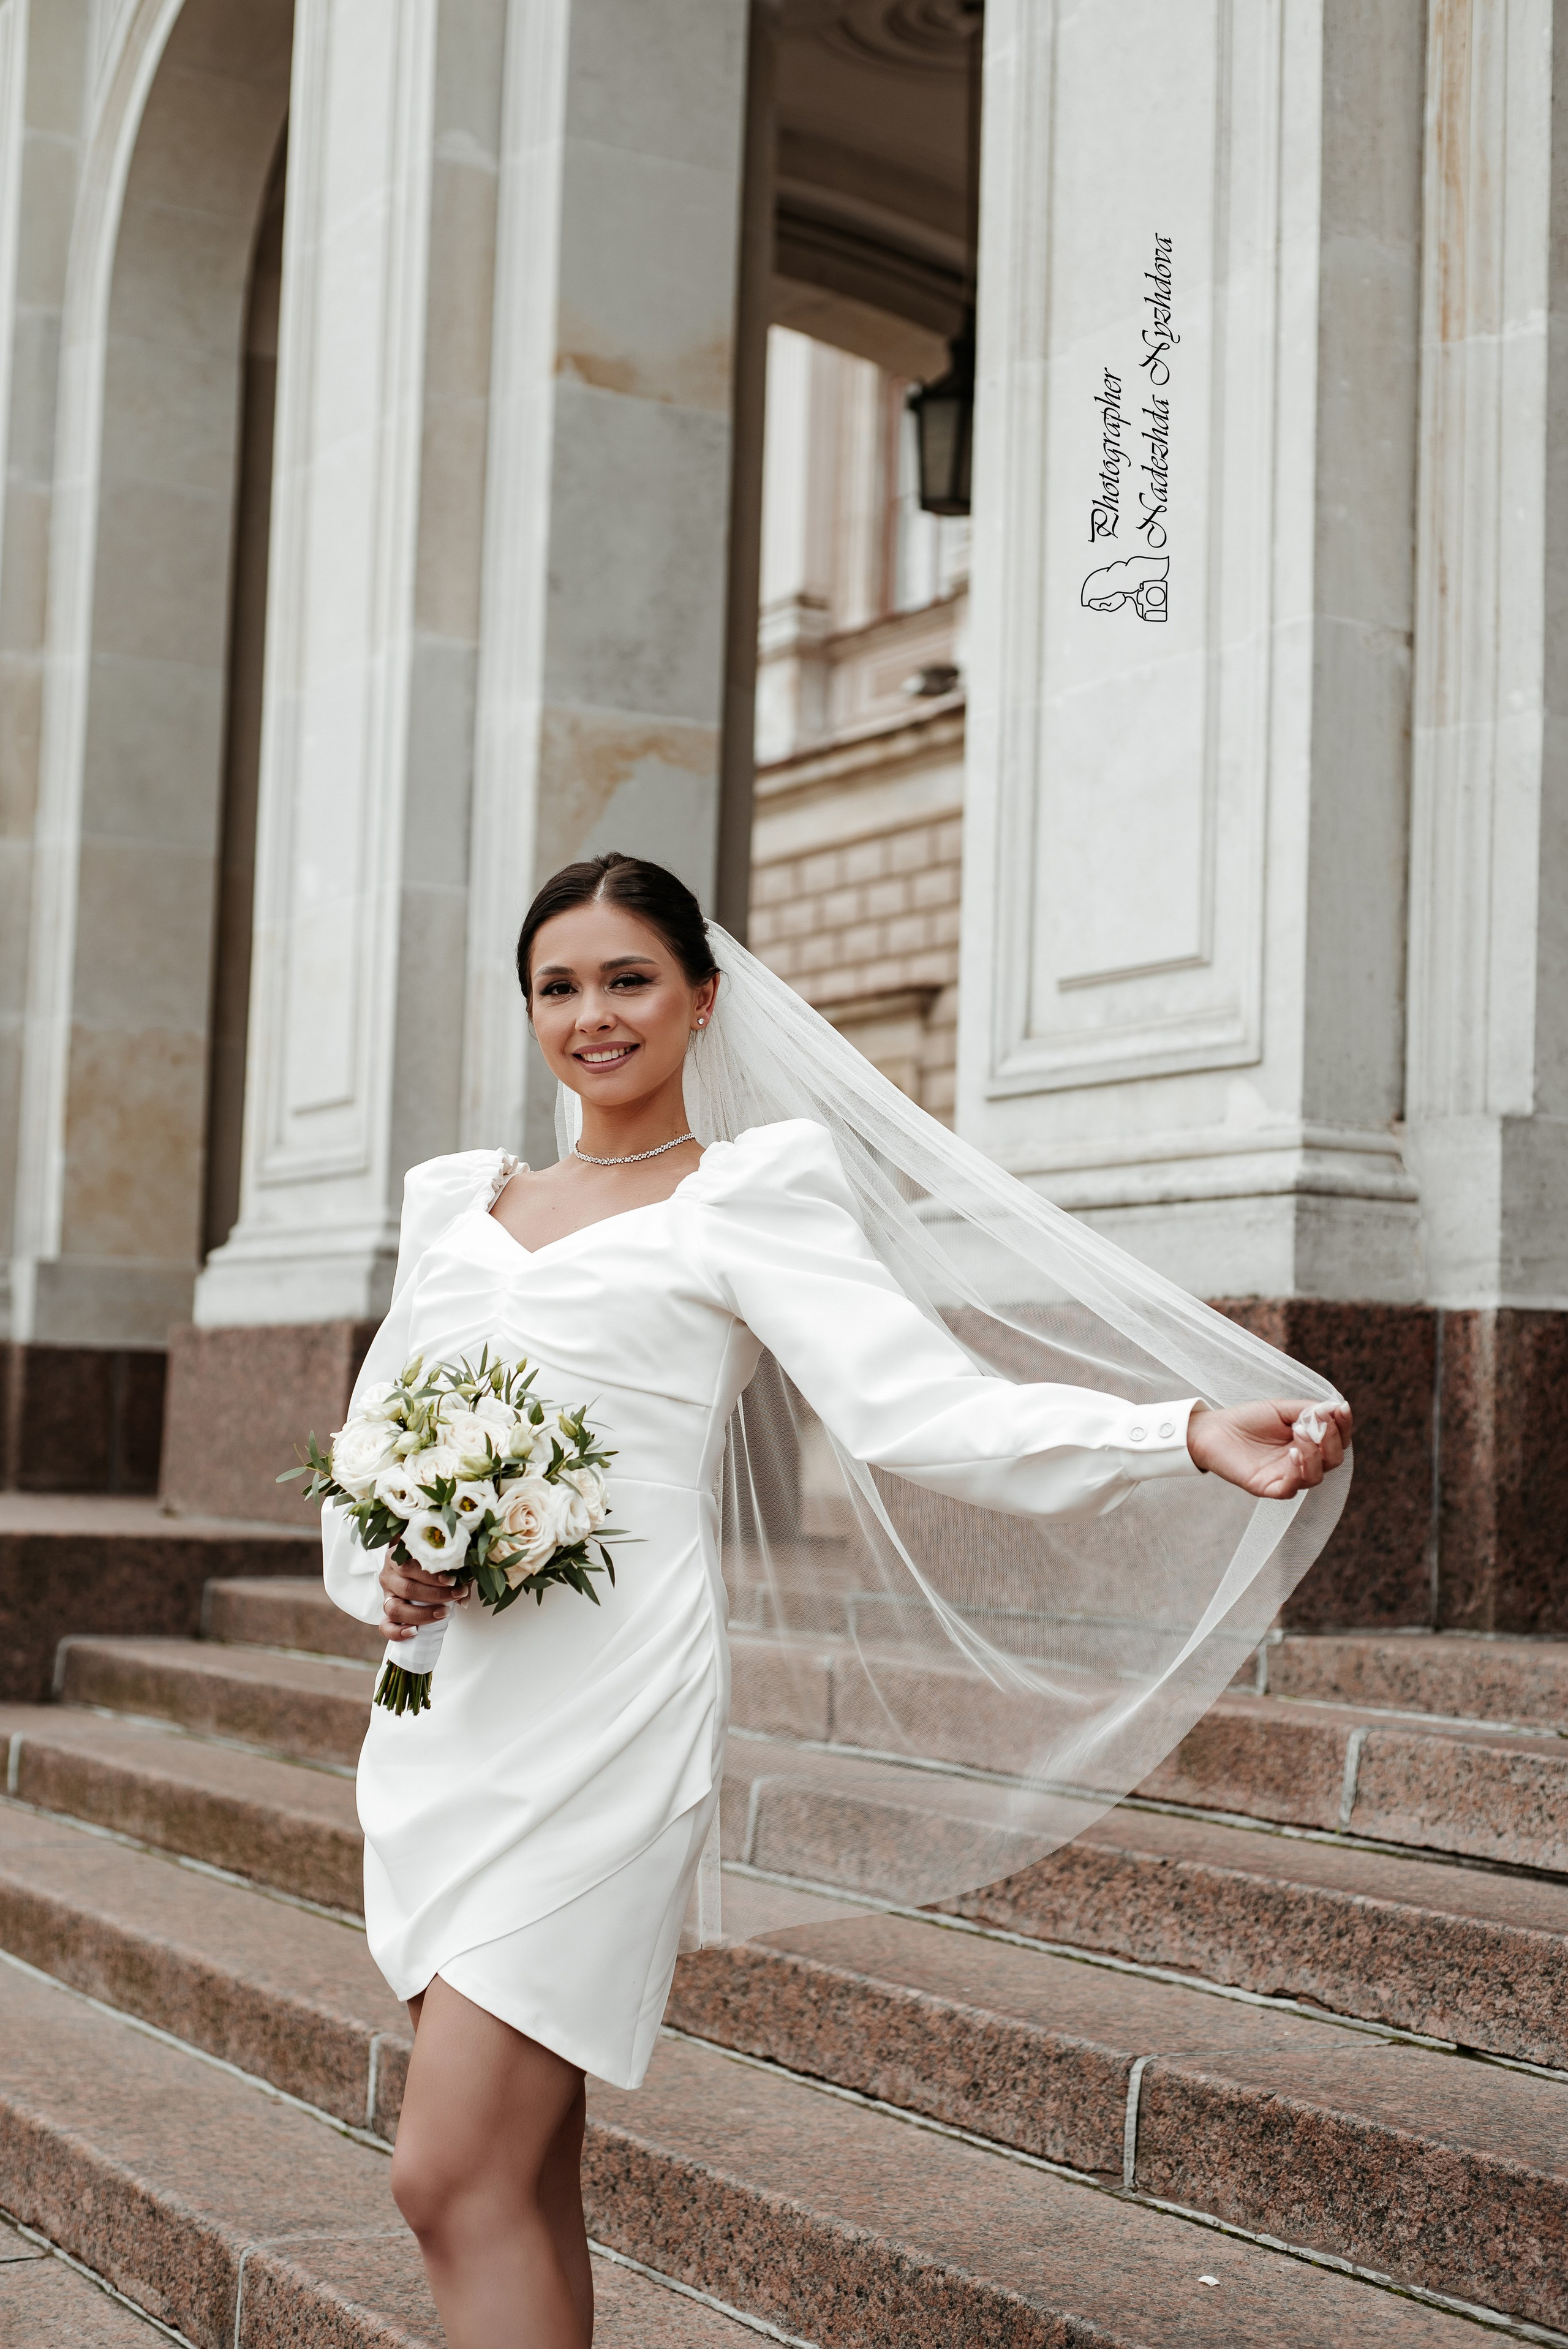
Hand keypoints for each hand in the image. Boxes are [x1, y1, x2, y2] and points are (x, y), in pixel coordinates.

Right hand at [379, 1552, 464, 1641]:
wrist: (415, 1571)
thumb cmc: (431, 1565)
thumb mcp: (442, 1562)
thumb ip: (456, 1575)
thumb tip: (463, 1598)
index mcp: (399, 1557)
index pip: (411, 1566)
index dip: (432, 1576)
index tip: (453, 1581)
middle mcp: (389, 1575)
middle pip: (407, 1588)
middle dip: (435, 1595)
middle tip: (455, 1595)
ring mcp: (386, 1594)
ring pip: (396, 1608)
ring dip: (422, 1614)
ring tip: (443, 1613)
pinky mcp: (386, 1612)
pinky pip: (385, 1626)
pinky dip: (398, 1632)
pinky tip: (414, 1632)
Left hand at [1186, 1399, 1351, 1499]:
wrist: (1212, 1430)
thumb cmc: (1247, 1420)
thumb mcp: (1281, 1409)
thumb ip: (1308, 1410)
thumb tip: (1337, 1408)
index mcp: (1309, 1443)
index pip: (1337, 1440)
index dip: (1343, 1426)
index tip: (1342, 1409)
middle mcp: (1302, 1463)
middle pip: (1333, 1460)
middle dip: (1332, 1439)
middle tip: (1318, 1420)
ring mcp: (1286, 1477)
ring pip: (1316, 1476)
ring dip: (1314, 1453)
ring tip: (1300, 1432)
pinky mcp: (1269, 1487)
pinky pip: (1291, 1488)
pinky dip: (1297, 1471)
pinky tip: (1292, 1452)